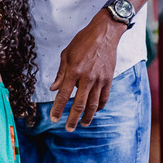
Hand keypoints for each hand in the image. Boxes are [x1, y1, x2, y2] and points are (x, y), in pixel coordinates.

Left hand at [49, 11, 123, 130]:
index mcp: (73, 71)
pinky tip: (95, 111)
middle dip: (73, 118)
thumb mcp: (66, 54)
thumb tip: (53, 89)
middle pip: (79, 104)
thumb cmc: (82, 42)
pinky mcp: (109, 79)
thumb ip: (60, 73)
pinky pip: (105, 97)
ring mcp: (100, 79)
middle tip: (69, 128)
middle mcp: (87, 77)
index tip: (54, 119)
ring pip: (93, 104)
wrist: (104, 33)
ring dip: (87, 116)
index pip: (63, 95)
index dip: (58, 108)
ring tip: (82, 124)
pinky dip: (100, 106)